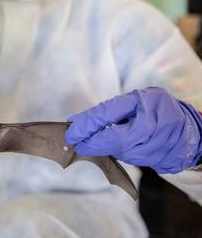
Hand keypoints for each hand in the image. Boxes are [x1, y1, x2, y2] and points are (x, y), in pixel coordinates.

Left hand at [65, 87, 201, 173]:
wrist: (188, 129)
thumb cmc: (154, 109)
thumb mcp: (134, 100)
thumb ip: (107, 110)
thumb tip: (75, 121)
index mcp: (143, 102)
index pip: (109, 113)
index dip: (87, 124)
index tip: (71, 132)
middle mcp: (151, 124)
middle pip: (115, 139)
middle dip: (93, 144)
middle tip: (77, 144)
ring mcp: (157, 144)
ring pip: (121, 152)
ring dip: (105, 150)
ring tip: (99, 143)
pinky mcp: (158, 160)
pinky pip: (131, 160)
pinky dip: (120, 154)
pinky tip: (120, 147)